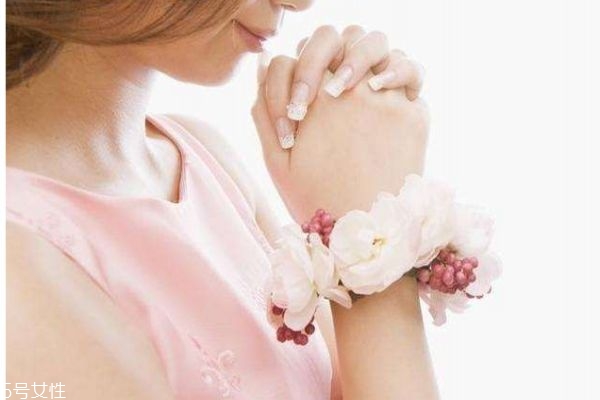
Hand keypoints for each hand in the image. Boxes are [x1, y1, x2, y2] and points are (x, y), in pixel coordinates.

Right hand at [253, 28, 428, 222]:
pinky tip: (385, 102)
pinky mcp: (414, 116)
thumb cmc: (318, 201)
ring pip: (380, 48)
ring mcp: (387, 100)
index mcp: (313, 102)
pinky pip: (410, 78)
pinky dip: (398, 81)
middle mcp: (351, 92)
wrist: (369, 238)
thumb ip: (264, 109)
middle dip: (333, 53)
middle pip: (342, 37)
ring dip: (368, 59)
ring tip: (362, 86)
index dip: (296, 73)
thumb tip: (265, 64)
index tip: (301, 106)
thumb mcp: (277, 162)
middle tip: (333, 81)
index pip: (300, 53)